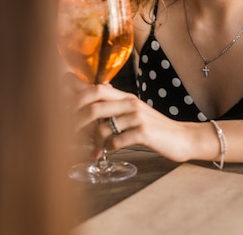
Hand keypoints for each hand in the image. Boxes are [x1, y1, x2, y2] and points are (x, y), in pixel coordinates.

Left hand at [64, 73, 199, 161]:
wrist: (182, 138)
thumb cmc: (155, 127)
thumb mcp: (135, 110)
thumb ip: (117, 102)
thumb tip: (99, 88)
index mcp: (125, 97)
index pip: (96, 88)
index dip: (76, 90)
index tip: (60, 94)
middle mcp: (129, 103)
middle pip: (94, 104)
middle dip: (77, 119)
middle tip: (69, 133)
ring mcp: (137, 117)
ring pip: (103, 126)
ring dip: (94, 141)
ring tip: (93, 150)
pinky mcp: (144, 133)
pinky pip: (117, 140)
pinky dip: (108, 149)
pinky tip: (107, 153)